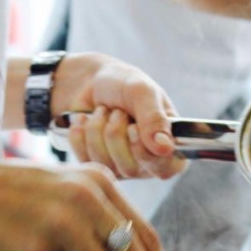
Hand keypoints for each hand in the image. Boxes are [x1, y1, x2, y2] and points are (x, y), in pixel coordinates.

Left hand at [50, 53, 187, 179]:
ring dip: (98, 130)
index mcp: (169, 146)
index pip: (164, 168)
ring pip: (104, 164)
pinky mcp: (97, 165)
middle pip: (130, 168)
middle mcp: (148, 162)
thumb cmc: (125, 85)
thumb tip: (165, 149)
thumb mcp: (142, 92)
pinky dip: (81, 133)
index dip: (144, 151)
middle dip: (116, 134)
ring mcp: (121, 167)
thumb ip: (155, 118)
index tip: (133, 128)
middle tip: (117, 111)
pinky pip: (85, 160)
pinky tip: (86, 119)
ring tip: (103, 111)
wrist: (91, 82)